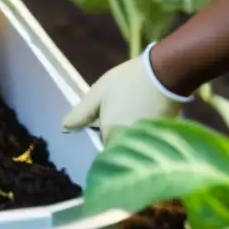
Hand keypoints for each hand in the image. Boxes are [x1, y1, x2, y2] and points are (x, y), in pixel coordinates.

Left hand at [61, 43, 193, 143]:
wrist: (164, 73)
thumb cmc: (127, 82)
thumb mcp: (98, 93)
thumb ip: (80, 113)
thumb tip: (64, 127)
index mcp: (112, 136)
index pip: (104, 155)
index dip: (102, 145)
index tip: (102, 135)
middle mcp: (130, 145)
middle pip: (120, 153)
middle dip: (116, 145)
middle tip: (116, 124)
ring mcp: (148, 143)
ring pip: (134, 149)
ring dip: (129, 142)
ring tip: (129, 121)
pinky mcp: (162, 138)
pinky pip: (147, 145)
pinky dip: (143, 138)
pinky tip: (141, 121)